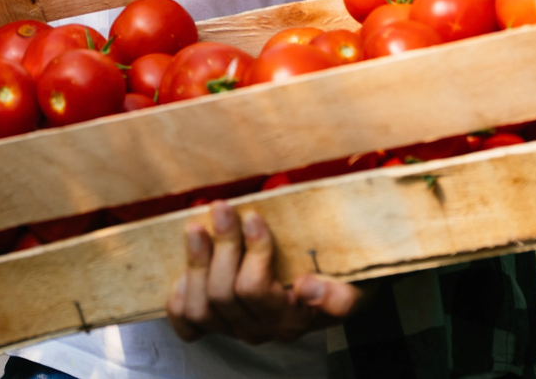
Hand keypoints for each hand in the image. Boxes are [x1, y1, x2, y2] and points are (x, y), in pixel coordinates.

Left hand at [166, 202, 367, 344]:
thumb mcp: (355, 285)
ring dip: (196, 262)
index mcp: (294, 318)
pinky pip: (188, 323)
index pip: (256, 290)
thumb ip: (340, 296)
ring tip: (197, 227)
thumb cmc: (341, 277)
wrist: (335, 288)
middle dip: (221, 245)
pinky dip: (180, 298)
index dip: (251, 252)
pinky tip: (185, 271)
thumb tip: (309, 291)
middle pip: (224, 294)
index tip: (254, 217)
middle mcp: (263, 328)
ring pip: (202, 307)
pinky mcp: (218, 324)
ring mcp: (237, 328)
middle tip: (222, 207)